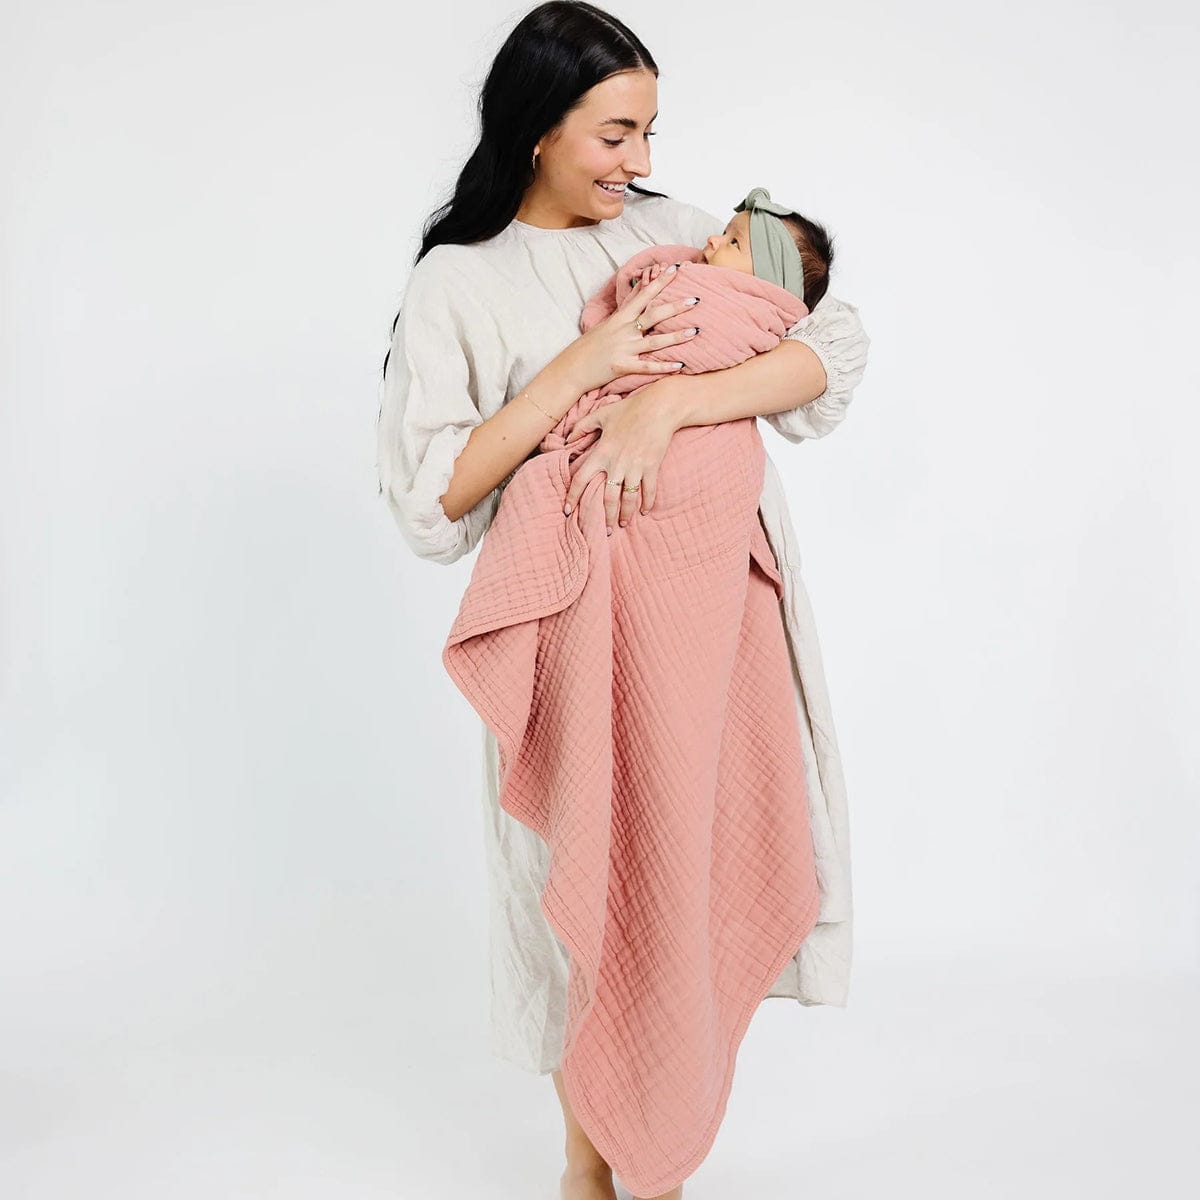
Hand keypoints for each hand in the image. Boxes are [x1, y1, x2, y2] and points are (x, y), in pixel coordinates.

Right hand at [556, 264, 701, 393]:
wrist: (571, 368)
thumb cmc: (588, 347)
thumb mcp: (605, 325)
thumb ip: (624, 313)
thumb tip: (636, 296)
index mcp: (620, 318)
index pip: (643, 295)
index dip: (660, 282)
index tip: (675, 269)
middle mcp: (624, 331)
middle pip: (653, 315)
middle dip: (675, 307)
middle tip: (695, 299)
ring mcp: (624, 349)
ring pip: (655, 342)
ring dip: (676, 336)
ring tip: (696, 331)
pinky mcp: (622, 367)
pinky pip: (647, 367)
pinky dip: (664, 367)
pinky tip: (680, 365)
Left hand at [562, 377, 684, 532]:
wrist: (660, 407)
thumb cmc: (630, 408)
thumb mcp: (601, 414)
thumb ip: (582, 427)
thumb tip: (567, 439)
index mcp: (601, 452)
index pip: (580, 480)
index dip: (572, 497)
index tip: (567, 511)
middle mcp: (616, 464)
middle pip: (607, 498)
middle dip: (605, 516)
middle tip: (605, 530)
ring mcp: (635, 467)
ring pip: (628, 499)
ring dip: (626, 514)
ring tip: (623, 524)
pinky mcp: (652, 467)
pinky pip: (649, 491)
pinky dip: (647, 503)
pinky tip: (645, 511)